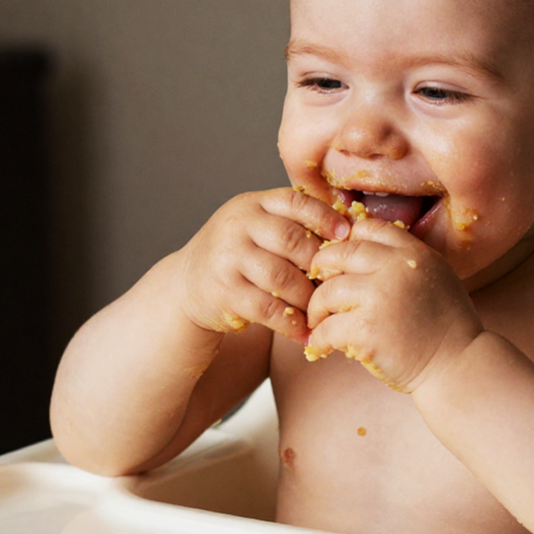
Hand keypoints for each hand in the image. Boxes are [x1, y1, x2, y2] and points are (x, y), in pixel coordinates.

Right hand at [179, 188, 349, 342]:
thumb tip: (347, 230)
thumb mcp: (256, 227)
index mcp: (252, 204)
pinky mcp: (224, 292)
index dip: (323, 216)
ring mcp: (228, 258)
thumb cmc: (237, 255)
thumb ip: (291, 223)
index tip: (345, 235)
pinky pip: (267, 308)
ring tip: (323, 309)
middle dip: (319, 262)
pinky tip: (305, 332)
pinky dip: (290, 323)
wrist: (186, 285)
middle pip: (291, 239)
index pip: (294, 201)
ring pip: (282, 276)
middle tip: (338, 281)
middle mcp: (237, 226)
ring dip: (308, 296)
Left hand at [304, 217, 483, 390]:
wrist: (459, 366)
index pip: (367, 228)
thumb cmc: (447, 328)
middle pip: (338, 254)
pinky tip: (321, 346)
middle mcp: (396, 267)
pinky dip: (318, 339)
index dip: (346, 242)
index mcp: (413, 252)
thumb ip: (405, 262)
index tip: (339, 264)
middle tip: (320, 292)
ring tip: (319, 322)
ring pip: (326, 291)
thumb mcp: (435, 278)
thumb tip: (359, 254)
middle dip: (322, 271)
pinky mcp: (366, 329)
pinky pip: (326, 328)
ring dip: (316, 309)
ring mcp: (380, 297)